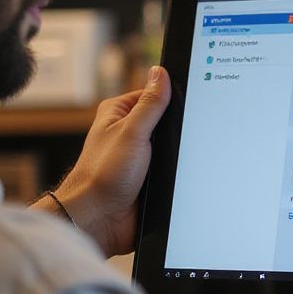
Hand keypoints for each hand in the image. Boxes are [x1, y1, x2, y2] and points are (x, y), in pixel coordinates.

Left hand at [47, 66, 170, 257]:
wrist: (100, 220)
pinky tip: (184, 172)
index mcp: (120, 113)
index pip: (155, 94)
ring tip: (183, 156)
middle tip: (188, 132)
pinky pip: (172, 167)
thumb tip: (160, 73)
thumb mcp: (131, 132)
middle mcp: (129, 133)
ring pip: (171, 145)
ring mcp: (140, 156)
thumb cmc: (103, 175)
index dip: (173, 97)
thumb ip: (149, 104)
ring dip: (179, 152)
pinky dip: (178, 170)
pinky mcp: (149, 176)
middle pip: (166, 120)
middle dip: (179, 128)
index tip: (192, 99)